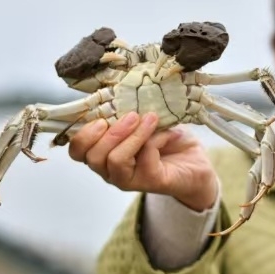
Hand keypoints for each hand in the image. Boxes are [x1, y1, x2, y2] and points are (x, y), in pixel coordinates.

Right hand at [67, 112, 217, 210]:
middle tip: (131, 115)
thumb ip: (129, 111)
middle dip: (110, 132)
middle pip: (92, 157)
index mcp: (104, 153)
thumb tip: (121, 91)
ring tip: (150, 119)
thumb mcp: (145, 120)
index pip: (77, 151)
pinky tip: (169, 133)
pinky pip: (145, 160)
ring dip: (132, 135)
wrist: (197, 162)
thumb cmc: (167, 140)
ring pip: (115, 160)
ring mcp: (130, 179)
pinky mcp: (151, 181)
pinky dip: (155, 140)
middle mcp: (111, 170)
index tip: (101, 118)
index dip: (82, 135)